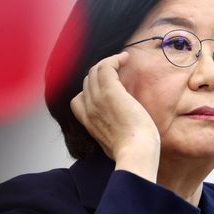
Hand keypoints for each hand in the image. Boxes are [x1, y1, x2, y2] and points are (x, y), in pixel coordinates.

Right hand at [70, 52, 159, 181]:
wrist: (136, 154)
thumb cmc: (133, 153)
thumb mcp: (114, 144)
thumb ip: (111, 133)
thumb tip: (121, 129)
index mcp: (88, 123)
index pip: (78, 99)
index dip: (90, 89)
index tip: (107, 86)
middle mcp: (89, 109)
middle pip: (87, 81)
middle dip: (101, 73)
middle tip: (118, 70)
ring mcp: (97, 100)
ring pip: (94, 71)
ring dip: (108, 62)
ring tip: (122, 61)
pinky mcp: (110, 92)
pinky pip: (106, 66)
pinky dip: (115, 59)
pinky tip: (125, 58)